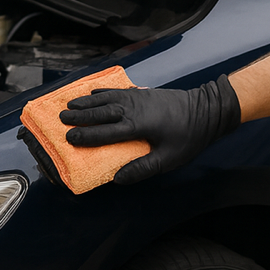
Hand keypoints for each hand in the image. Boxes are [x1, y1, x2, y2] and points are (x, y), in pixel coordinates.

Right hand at [59, 74, 239, 183]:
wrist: (207, 109)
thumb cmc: (189, 137)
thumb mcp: (169, 159)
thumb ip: (143, 169)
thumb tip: (118, 179)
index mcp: (138, 126)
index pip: (106, 132)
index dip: (86, 136)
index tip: (68, 138)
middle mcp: (133, 109)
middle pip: (100, 112)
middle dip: (79, 116)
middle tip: (61, 119)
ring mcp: (137, 98)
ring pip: (105, 99)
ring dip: (86, 102)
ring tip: (69, 105)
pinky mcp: (141, 93)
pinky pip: (116, 90)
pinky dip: (101, 91)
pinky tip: (92, 92)